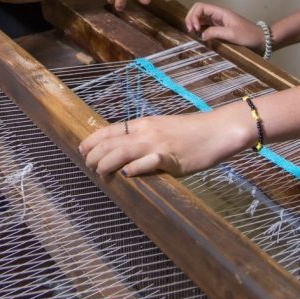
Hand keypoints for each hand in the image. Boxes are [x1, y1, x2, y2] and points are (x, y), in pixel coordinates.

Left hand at [79, 106, 246, 177]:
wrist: (217, 130)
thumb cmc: (192, 132)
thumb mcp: (163, 129)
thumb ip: (145, 138)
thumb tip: (126, 152)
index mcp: (144, 124)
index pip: (111, 130)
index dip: (92, 140)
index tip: (81, 150)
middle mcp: (147, 132)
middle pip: (112, 142)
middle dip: (94, 154)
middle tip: (88, 166)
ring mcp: (159, 144)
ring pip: (124, 151)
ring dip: (107, 162)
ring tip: (99, 172)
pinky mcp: (172, 158)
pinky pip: (150, 161)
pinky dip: (136, 167)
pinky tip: (127, 174)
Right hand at [184, 2, 262, 47]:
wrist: (262, 40)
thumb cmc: (248, 36)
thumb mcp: (232, 34)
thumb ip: (215, 32)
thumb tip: (201, 35)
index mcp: (220, 12)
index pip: (200, 7)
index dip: (194, 16)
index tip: (195, 29)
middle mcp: (218, 15)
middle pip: (198, 11)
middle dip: (191, 19)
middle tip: (191, 32)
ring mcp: (218, 22)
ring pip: (200, 19)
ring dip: (194, 25)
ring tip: (193, 35)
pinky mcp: (220, 29)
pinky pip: (206, 26)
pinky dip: (200, 30)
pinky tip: (200, 37)